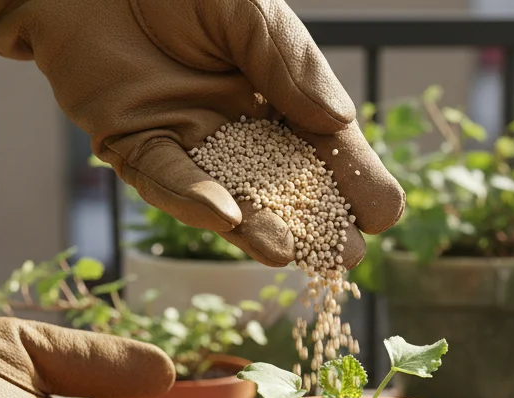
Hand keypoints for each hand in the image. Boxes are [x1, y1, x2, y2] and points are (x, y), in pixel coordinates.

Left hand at [0, 0, 403, 268]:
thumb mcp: (248, 10)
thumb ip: (288, 62)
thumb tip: (339, 121)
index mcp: (276, 90)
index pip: (324, 143)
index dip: (353, 178)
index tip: (382, 214)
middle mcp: (235, 123)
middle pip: (282, 183)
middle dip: (313, 221)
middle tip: (346, 257)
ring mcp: (185, 138)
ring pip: (226, 193)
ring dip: (254, 226)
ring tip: (286, 254)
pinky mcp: (131, 142)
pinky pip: (163, 177)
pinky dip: (192, 197)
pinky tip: (224, 216)